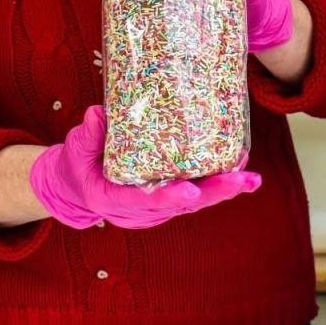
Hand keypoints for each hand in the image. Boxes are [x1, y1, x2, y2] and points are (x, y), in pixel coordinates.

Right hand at [29, 107, 260, 229]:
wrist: (77, 187)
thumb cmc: (76, 166)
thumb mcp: (75, 150)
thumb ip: (88, 136)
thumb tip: (99, 113)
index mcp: (115, 200)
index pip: (146, 201)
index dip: (169, 197)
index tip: (190, 192)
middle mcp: (142, 211)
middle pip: (184, 205)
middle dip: (215, 193)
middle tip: (242, 180)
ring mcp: (157, 208)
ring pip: (195, 201)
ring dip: (223, 189)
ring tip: (250, 176)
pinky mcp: (167, 198)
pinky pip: (195, 192)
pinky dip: (217, 182)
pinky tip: (238, 167)